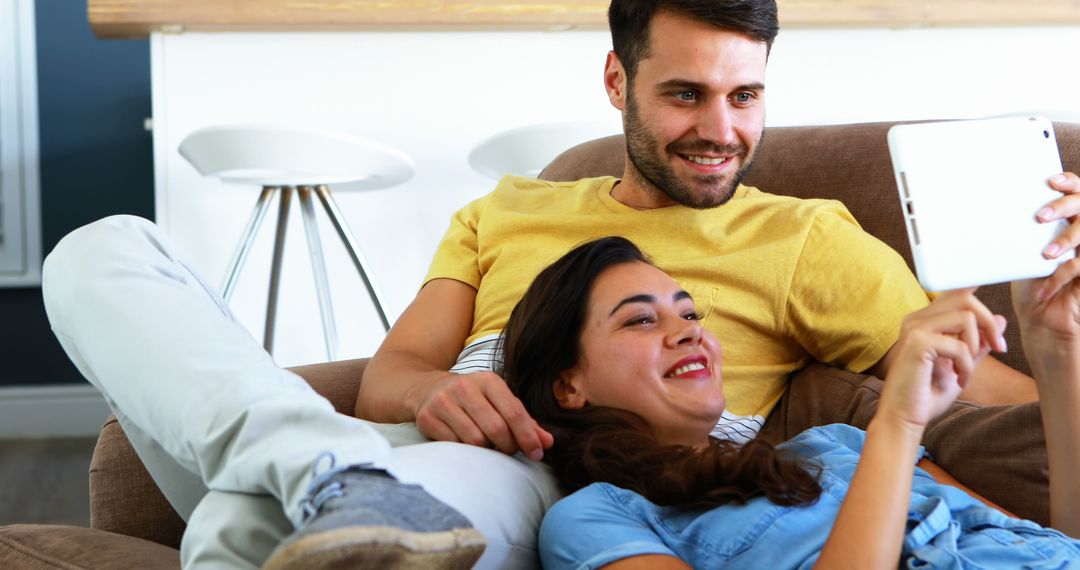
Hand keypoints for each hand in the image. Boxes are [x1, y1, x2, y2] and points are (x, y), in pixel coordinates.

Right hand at [412, 370, 553, 459]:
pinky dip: (465, 451)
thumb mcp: (498, 401)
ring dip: (486, 450)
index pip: (514, 412)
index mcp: (488, 381)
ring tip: (487, 445)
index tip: (537, 453)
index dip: (528, 437)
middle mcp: (465, 387)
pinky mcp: (428, 418)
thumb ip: (524, 421)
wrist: (428, 389)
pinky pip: (454, 445)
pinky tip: (466, 445)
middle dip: (508, 446)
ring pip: (475, 440)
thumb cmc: (473, 399)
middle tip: (509, 451)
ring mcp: (444, 402)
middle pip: (496, 428)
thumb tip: (548, 443)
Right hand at [879, 290, 1002, 430]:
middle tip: (999, 348)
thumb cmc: (927, 394)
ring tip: (968, 370)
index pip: (955, 292)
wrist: (905, 417)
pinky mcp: (917, 343)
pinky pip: (959, 344)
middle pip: (965, 296)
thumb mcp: (961, 365)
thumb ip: (978, 343)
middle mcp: (916, 319)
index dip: (980, 296)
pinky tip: (960, 380)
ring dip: (977, 345)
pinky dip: (967, 364)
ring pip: (966, 315)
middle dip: (989, 322)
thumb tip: (1000, 319)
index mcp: (924, 320)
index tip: (996, 327)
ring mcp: (914, 328)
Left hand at [1015, 172, 1079, 340]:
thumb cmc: (1029, 284)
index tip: (1051, 181)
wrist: (1041, 319)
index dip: (1068, 182)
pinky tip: (1044, 289)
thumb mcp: (1019, 255)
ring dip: (1066, 240)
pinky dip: (1060, 276)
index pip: (1075, 190)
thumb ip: (1015, 234)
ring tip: (1046, 254)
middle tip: (1040, 216)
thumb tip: (979, 213)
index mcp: (1066, 221)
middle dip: (1063, 206)